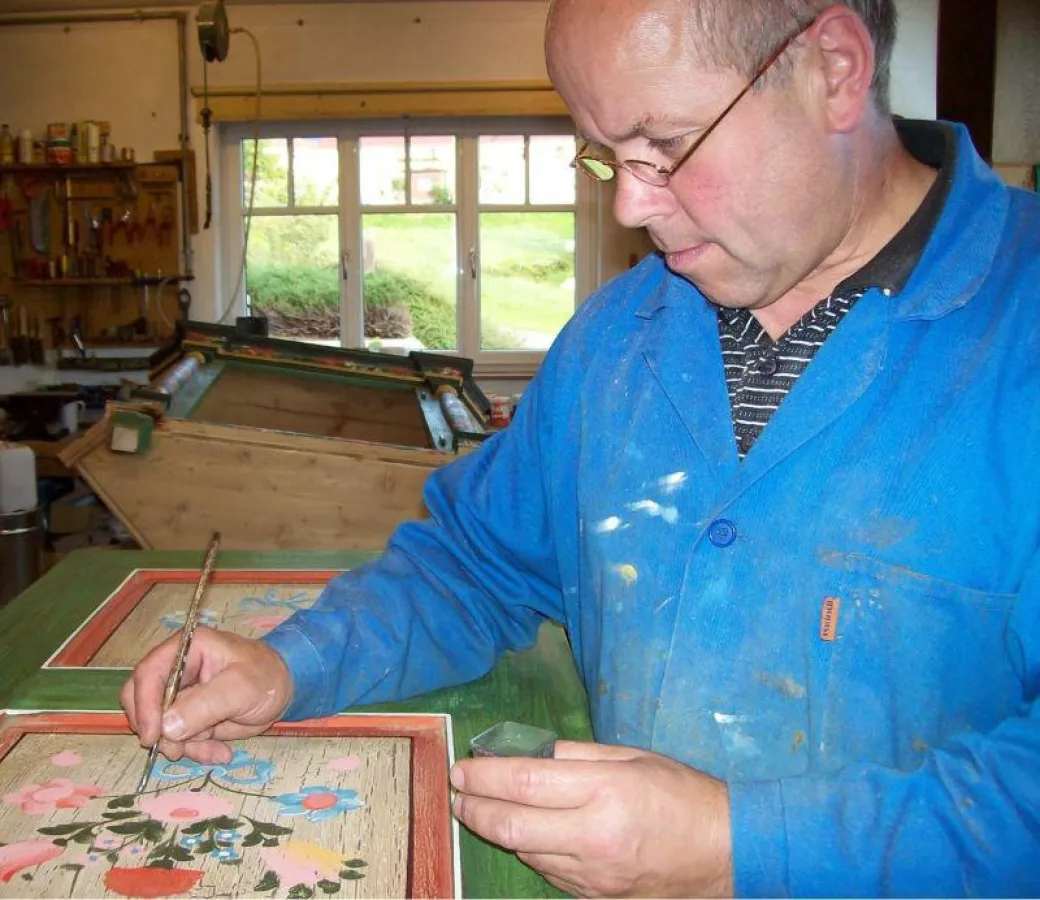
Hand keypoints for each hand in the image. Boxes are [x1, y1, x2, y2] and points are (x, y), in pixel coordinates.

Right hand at [120, 626, 293, 764]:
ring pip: (158, 727)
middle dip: (159, 730)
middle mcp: (176, 670)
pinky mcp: (188, 717)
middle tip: (178, 749)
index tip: (153, 735)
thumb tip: (167, 726)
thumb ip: (205, 704)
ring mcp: (181, 696)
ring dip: (182, 745)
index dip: (144, 704)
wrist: (284, 691)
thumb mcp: (241, 687)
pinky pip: (177, 740)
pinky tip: (220, 751)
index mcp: (187, 649)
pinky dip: (195, 750)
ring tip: (214, 747)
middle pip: (142, 701)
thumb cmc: (266, 677)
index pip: (148, 673)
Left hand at [450, 740, 732, 897]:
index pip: (525, 782)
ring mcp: (591, 874)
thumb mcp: (631, 757)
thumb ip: (575, 754)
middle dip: (473, 808)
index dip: (485, 775)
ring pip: (523, 852)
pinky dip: (527, 849)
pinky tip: (523, 832)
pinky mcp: (593, 896)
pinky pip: (545, 871)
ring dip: (496, 829)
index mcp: (604, 792)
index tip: (461, 768)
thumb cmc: (679, 794)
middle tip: (455, 792)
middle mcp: (593, 836)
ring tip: (481, 808)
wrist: (723, 852)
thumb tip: (526, 752)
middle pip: (511, 826)